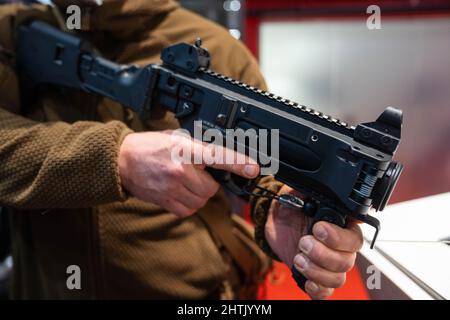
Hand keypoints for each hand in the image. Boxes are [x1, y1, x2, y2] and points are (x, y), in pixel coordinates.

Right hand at [118, 130, 258, 216]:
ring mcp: (171, 188)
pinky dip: (189, 204)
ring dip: (199, 194)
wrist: (121, 161)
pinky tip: (179, 192)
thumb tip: (222, 154)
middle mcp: (179, 170)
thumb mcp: (176, 137)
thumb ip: (199, 146)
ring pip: (201, 201)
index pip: (216, 156)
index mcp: (184, 149)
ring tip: (185, 182)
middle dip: (209, 183)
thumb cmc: (149, 146)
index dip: (237, 163)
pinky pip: (189, 210)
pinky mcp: (164, 201)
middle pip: (211, 188)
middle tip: (196, 174)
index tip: (252, 169)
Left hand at [265, 185, 362, 298]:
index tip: (317, 228)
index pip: (355, 238)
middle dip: (323, 254)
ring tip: (298, 258)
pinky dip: (317, 289)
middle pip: (347, 261)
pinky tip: (306, 279)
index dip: (338, 237)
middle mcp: (340, 247)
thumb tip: (324, 186)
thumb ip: (313, 190)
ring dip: (316, 270)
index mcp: (341, 226)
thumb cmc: (291, 204)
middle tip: (303, 242)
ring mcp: (328, 264)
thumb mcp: (299, 191)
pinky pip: (326, 292)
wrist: (275, 219)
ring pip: (337, 278)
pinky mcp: (315, 276)